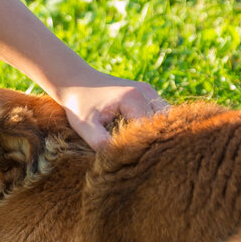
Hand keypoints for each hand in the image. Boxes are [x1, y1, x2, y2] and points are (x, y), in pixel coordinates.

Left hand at [53, 73, 167, 149]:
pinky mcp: (146, 92)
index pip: (151, 131)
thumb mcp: (86, 126)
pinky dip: (154, 125)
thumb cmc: (79, 105)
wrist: (75, 80)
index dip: (145, 148)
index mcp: (133, 99)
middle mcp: (146, 92)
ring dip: (157, 133)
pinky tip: (141, 136)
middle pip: (163, 124)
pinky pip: (159, 112)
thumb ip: (101, 143)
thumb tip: (119, 160)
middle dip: (154, 142)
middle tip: (143, 158)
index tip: (134, 160)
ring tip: (142, 148)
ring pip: (165, 118)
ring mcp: (148, 90)